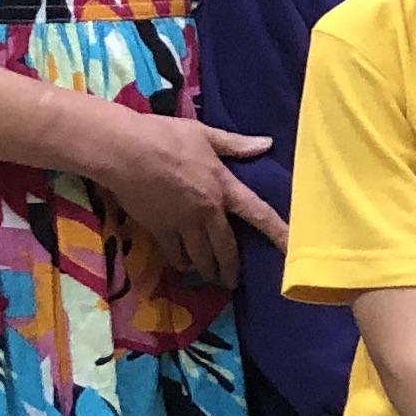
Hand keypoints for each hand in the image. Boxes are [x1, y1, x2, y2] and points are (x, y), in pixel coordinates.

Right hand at [92, 108, 288, 280]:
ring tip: (211, 277)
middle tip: (233, 281)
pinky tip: (184, 265)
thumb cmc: (164, 136)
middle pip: (226, 248)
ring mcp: (182, 223)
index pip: (259, 213)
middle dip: (231, 268)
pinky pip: (175, 254)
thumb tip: (266, 144)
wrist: (123, 150)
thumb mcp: (204, 134)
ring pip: (201, 256)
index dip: (278, 233)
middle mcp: (207, 211)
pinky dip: (182, 262)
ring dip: (208, 269)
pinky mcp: (158, 229)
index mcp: (223, 187)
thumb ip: (235, 144)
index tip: (292, 250)